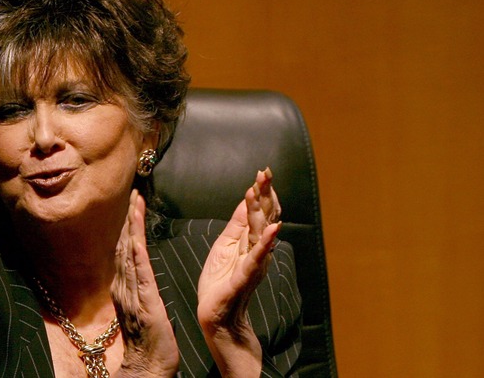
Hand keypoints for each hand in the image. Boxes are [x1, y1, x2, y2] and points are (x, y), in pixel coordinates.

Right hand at [111, 190, 178, 376]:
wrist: (148, 367)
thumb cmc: (149, 343)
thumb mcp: (142, 311)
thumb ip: (137, 292)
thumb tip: (139, 278)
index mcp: (125, 288)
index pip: (126, 252)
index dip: (129, 228)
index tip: (133, 207)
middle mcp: (124, 287)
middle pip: (125, 247)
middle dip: (129, 220)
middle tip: (134, 195)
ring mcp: (132, 294)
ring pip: (131, 254)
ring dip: (133, 228)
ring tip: (136, 205)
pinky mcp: (144, 302)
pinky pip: (140, 273)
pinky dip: (137, 253)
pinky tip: (136, 237)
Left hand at [196, 169, 281, 374]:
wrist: (217, 319)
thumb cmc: (220, 284)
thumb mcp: (225, 247)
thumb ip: (238, 225)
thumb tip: (247, 200)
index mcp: (249, 243)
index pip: (258, 212)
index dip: (261, 192)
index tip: (263, 172)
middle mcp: (256, 251)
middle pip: (263, 218)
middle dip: (264, 194)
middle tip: (266, 172)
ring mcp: (253, 265)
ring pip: (260, 233)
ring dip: (262, 210)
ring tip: (264, 190)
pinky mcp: (244, 278)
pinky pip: (256, 258)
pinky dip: (266, 243)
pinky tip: (273, 229)